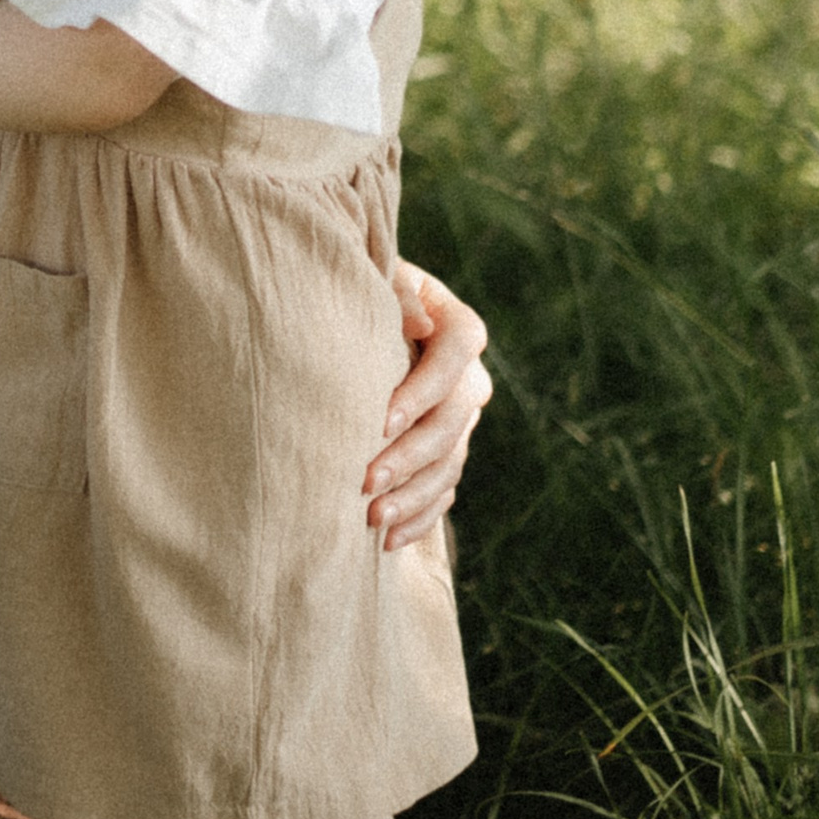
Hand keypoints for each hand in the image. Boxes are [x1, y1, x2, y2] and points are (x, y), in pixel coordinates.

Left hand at [364, 263, 491, 550]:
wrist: (350, 323)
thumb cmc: (354, 290)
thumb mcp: (373, 277)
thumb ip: (395, 293)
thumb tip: (419, 323)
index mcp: (457, 323)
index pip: (458, 352)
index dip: (424, 389)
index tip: (381, 419)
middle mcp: (468, 375)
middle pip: (453, 419)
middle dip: (410, 454)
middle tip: (366, 482)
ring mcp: (460, 419)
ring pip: (450, 463)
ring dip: (413, 496)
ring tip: (372, 520)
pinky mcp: (446, 452)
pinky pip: (443, 491)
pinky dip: (418, 518)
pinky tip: (387, 540)